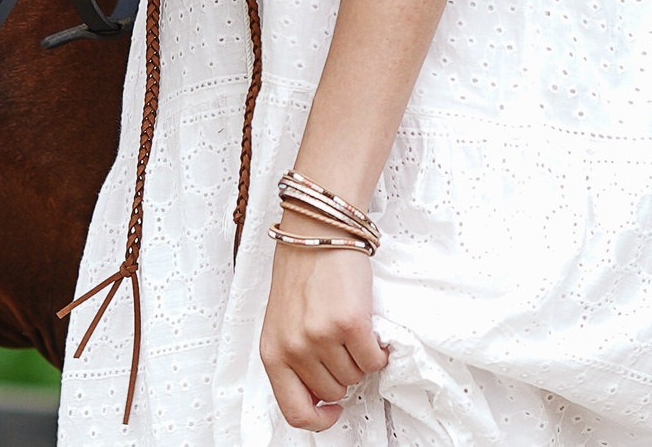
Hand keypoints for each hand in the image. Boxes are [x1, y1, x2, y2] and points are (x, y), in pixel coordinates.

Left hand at [259, 212, 389, 430]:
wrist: (316, 233)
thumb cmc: (301, 274)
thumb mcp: (283, 323)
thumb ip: (294, 359)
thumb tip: (320, 396)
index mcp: (273, 353)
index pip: (294, 411)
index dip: (318, 419)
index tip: (332, 411)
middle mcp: (294, 349)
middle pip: (333, 392)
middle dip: (343, 372)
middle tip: (342, 345)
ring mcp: (321, 337)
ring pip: (355, 377)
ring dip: (360, 359)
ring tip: (353, 331)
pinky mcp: (350, 324)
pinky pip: (373, 360)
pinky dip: (378, 351)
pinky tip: (371, 332)